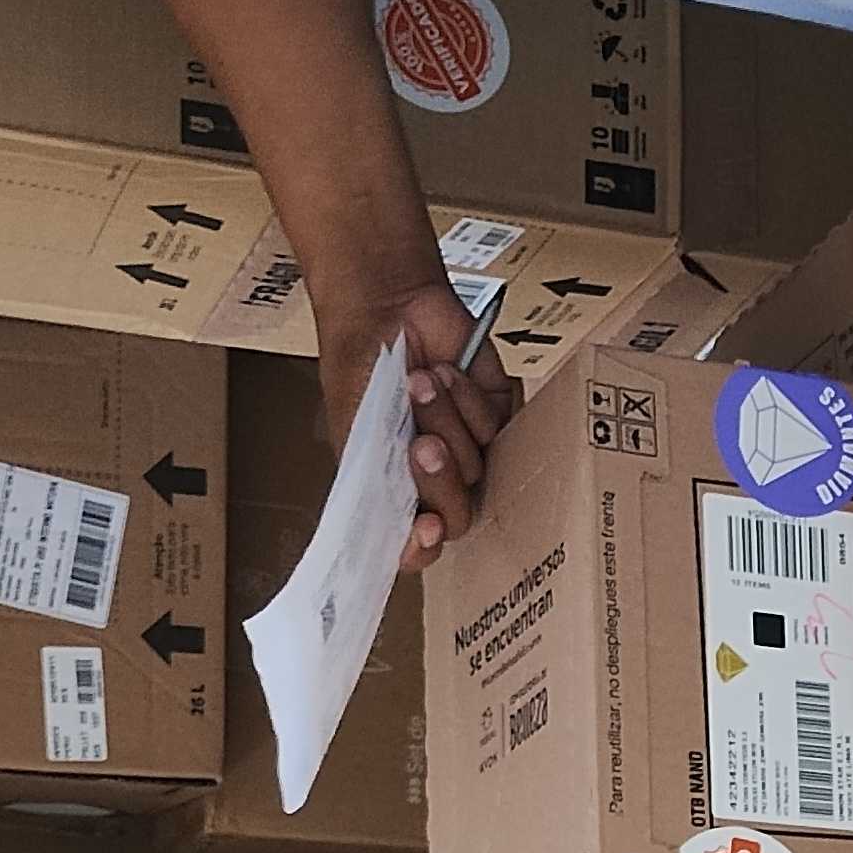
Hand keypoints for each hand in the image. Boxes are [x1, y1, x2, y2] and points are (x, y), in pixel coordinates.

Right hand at [321, 273, 515, 568]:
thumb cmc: (359, 369)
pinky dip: (468, 401)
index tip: (427, 529)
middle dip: (438, 479)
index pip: (418, 545)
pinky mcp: (498, 415)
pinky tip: (445, 372)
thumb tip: (395, 542)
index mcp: (398, 492)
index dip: (423, 547)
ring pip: (477, 468)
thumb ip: (373, 491)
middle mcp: (437, 478)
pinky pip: (498, 430)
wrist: (383, 305)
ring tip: (418, 383)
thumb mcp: (354, 436)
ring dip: (445, 421)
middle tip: (421, 443)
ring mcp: (470, 447)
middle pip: (457, 514)